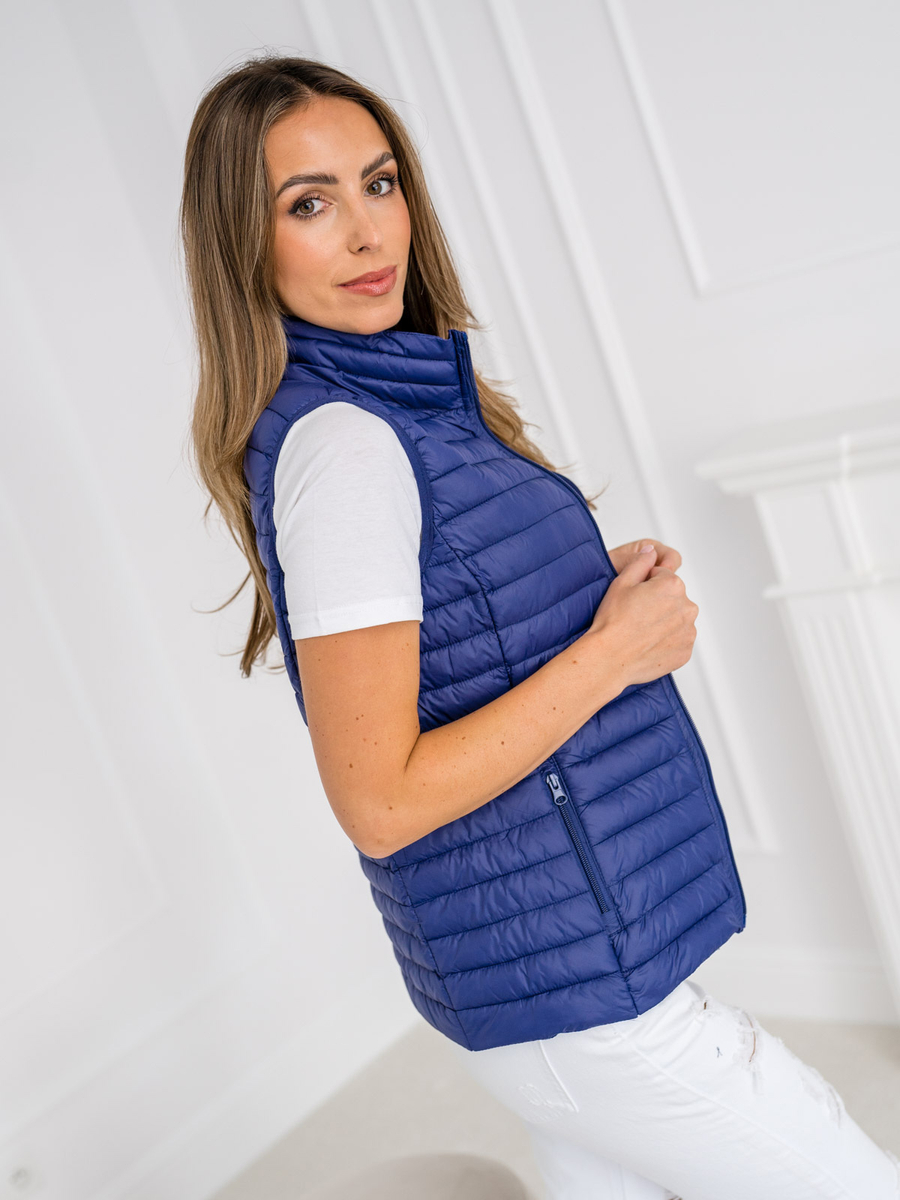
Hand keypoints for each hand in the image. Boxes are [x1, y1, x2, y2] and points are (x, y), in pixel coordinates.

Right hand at [588, 540, 698, 686]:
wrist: (609, 658)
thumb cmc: (612, 621)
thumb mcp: (621, 582)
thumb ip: (641, 562)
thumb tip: (651, 551)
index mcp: (673, 585)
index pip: (662, 576)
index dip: (644, 585)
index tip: (633, 598)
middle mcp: (687, 607)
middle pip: (673, 598)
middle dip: (658, 602)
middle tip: (635, 615)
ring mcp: (688, 631)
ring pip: (676, 619)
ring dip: (664, 622)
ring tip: (641, 631)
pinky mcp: (686, 651)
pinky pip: (677, 641)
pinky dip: (666, 641)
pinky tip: (647, 643)